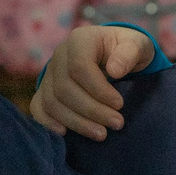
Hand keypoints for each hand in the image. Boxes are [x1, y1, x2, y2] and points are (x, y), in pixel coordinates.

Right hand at [29, 26, 156, 139]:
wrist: (112, 53)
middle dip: (91, 110)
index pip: (79, 67)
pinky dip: (48, 122)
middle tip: (117, 123)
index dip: (99, 90)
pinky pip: (38, 107)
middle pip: (64, 88)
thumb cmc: (125, 49)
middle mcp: (59, 55)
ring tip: (101, 134)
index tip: (119, 104)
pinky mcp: (45, 90)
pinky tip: (66, 134)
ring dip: (76, 122)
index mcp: (79, 40)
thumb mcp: (137, 44)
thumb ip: (129, 53)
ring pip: (52, 101)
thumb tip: (114, 71)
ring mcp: (49, 73)